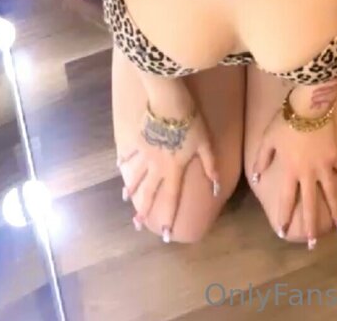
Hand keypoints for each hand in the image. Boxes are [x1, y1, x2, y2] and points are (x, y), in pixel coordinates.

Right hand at [118, 102, 217, 241]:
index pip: (172, 198)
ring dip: (131, 188)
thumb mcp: (205, 143)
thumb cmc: (190, 122)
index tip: (165, 234)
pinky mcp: (139, 139)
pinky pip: (131, 152)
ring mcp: (146, 153)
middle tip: (136, 225)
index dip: (169, 216)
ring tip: (125, 199)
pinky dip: (125, 159)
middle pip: (150, 191)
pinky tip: (119, 164)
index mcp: (174, 169)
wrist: (168, 102)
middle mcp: (157, 166)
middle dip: (144, 210)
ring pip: (137, 174)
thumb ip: (210, 165)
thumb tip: (217, 187)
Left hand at [250, 108, 336, 247]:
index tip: (283, 232)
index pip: (287, 199)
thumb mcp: (268, 139)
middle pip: (311, 204)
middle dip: (311, 225)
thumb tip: (257, 177)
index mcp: (291, 171)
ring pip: (332, 195)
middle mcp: (309, 174)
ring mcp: (325, 167)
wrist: (310, 105)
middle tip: (312, 244)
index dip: (285, 216)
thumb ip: (262, 159)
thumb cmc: (286, 121)